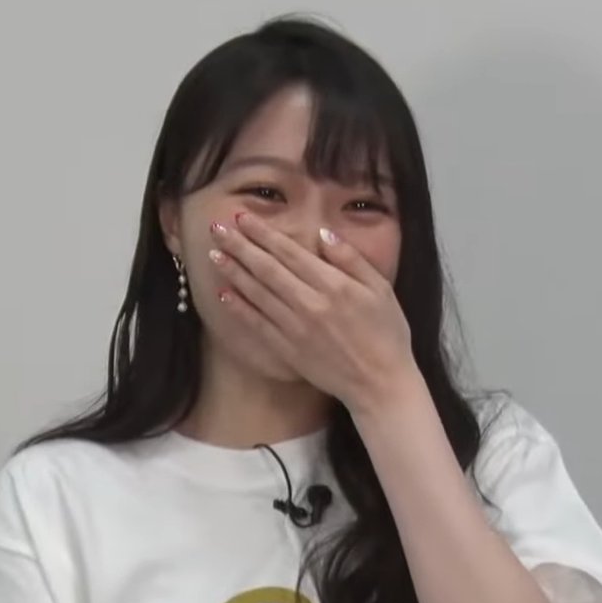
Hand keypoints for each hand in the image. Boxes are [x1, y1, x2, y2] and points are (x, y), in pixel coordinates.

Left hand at [207, 213, 418, 409]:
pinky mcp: (288, 350)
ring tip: (214, 254)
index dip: (264, 234)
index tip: (244, 218)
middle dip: (240, 246)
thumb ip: (351, 259)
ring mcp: (295, 328)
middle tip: (218, 229)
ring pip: (258, 294)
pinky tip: (224, 294)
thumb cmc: (387, 334)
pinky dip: (240, 309)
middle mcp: (309, 304)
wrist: (380, 384)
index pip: (290, 253)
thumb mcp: (381, 289)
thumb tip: (323, 234)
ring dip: (234, 272)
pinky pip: (258, 324)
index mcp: (334, 285)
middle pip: (267, 269)